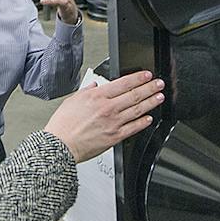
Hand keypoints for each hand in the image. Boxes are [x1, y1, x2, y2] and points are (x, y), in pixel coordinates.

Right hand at [44, 69, 162, 161]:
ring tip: (159, 97)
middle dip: (150, 88)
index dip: (138, 78)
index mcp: (97, 97)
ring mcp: (113, 123)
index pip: (123, 83)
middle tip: (159, 84)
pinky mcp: (115, 137)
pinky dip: (143, 122)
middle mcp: (107, 108)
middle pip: (134, 95)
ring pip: (137, 110)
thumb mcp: (72, 100)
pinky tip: (149, 118)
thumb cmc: (63, 125)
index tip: (147, 75)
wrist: (60, 145)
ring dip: (151, 102)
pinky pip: (133, 128)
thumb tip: (94, 85)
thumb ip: (86, 91)